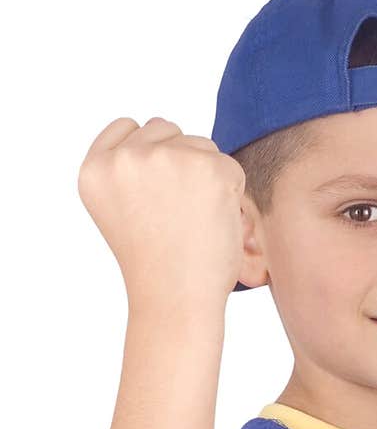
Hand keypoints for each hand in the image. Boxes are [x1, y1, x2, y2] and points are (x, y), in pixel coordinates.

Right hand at [77, 115, 247, 309]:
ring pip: (199, 143)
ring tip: (193, 221)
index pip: (127, 128)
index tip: (154, 193)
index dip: (148, 156)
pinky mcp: (206, 167)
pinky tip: (213, 223)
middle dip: (177, 161)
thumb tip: (165, 137)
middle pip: (164, 129)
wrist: (176, 301)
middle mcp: (123, 158)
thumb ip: (131, 171)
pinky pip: (230, 166)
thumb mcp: (122, 210)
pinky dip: (231, 194)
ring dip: (205, 175)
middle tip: (176, 214)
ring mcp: (164, 159)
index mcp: (94, 169)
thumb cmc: (157, 265)